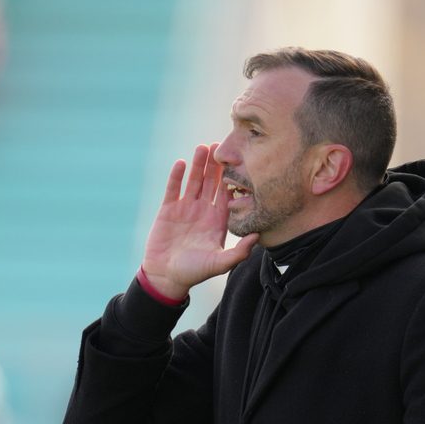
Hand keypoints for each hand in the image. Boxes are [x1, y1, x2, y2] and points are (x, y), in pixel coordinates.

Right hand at [143, 144, 257, 298]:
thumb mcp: (219, 263)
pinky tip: (181, 163)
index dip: (232, 178)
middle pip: (211, 182)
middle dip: (216, 165)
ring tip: (202, 148)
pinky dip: (177, 176)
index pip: (227, 194)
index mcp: (217, 220)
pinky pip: (173, 188)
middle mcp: (203, 211)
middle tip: (221, 146)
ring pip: (193, 181)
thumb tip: (258, 236)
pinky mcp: (168, 209)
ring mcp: (185, 208)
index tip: (239, 162)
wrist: (166, 277)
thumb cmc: (194, 272)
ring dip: (198, 165)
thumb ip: (239, 252)